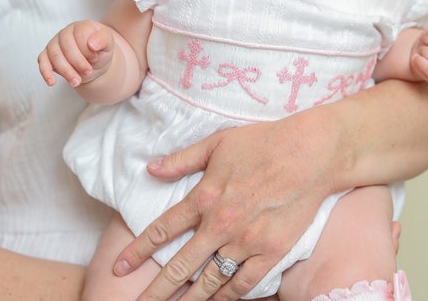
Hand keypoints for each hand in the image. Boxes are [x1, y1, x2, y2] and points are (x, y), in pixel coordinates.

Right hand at [38, 20, 115, 86]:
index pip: (80, 34)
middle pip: (66, 46)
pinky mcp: (47, 54)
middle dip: (78, 62)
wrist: (94, 63)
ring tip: (77, 82)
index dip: (87, 49)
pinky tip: (52, 82)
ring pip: (55, 55)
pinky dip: (46, 72)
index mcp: (81, 26)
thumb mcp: (109, 45)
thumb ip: (104, 40)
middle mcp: (66, 32)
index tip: (95, 58)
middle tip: (88, 72)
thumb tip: (92, 44)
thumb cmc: (100, 51)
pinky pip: (42, 61)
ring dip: (66, 71)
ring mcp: (55, 43)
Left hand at [111, 112, 337, 300]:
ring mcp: (246, 242)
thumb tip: (151, 169)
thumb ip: (182, 160)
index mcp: (205, 196)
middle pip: (180, 266)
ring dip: (188, 300)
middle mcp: (220, 224)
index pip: (162, 230)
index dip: (137, 251)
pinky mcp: (272, 252)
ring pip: (210, 281)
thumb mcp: (217, 143)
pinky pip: (244, 285)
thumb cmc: (263, 142)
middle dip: (155, 291)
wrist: (309, 153)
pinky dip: (227, 298)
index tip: (118, 268)